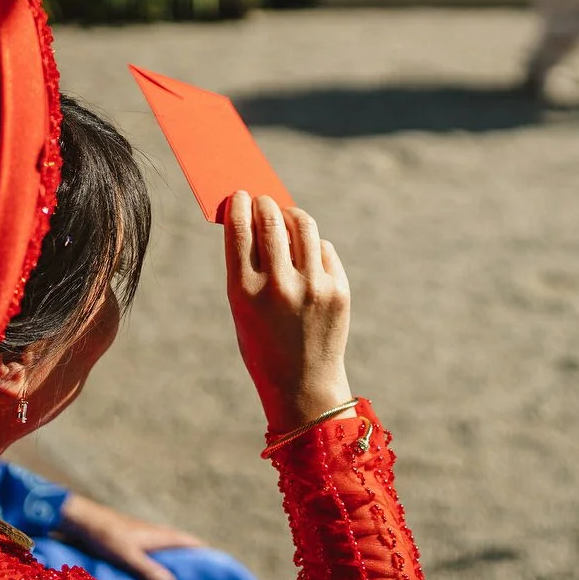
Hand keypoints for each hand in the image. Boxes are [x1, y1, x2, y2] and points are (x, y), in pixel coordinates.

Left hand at [59, 494, 203, 579]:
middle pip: (183, 548)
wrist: (84, 521)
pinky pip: (155, 554)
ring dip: (176, 563)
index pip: (192, 543)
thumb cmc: (107, 536)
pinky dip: (161, 564)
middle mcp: (158, 534)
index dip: (207, 554)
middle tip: (201, 578)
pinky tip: (155, 576)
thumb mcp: (129, 556)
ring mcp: (146, 536)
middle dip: (193, 561)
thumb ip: (150, 570)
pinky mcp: (135, 541)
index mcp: (161, 535)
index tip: (217, 568)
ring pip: (168, 551)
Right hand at [224, 193, 352, 433]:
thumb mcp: (241, 307)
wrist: (302, 384)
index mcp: (244, 292)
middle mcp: (279, 286)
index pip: (240, 229)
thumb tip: (251, 215)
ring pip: (303, 226)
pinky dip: (312, 244)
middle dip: (265, 204)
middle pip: (272, 220)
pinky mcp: (339, 290)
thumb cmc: (262, 341)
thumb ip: (245, 264)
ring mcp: (313, 287)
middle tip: (262, 201)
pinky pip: (323, 248)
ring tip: (285, 218)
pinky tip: (305, 253)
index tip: (240, 195)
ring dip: (290, 215)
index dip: (239, 205)